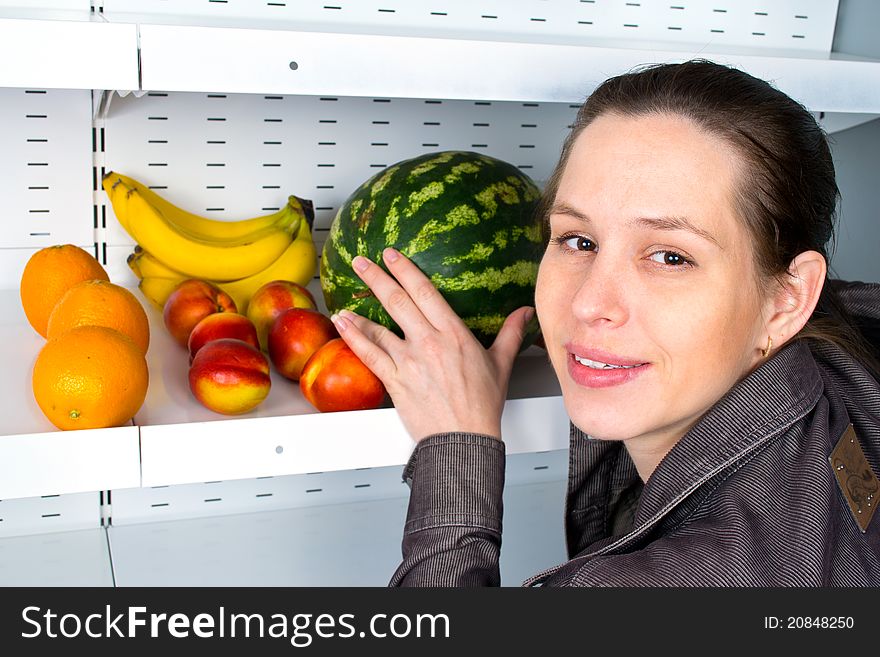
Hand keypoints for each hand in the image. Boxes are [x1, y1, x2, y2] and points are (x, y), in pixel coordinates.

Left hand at [330, 248, 533, 441]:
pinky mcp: (395, 381)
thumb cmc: (482, 407)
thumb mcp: (501, 364)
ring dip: (359, 309)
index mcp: (454, 334)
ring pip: (378, 326)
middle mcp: (429, 343)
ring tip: (345, 295)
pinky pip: (369, 354)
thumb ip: (510, 333)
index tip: (393, 256)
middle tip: (362, 262)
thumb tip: (524, 312)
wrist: (464, 440)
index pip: (426, 292)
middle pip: (398, 301)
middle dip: (377, 278)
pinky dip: (353, 336)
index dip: (406, 270)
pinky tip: (343, 324)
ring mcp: (409, 361)